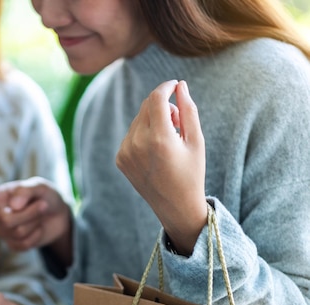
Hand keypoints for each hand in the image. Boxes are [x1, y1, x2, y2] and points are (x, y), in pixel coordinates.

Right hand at [0, 177, 71, 257]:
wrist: (58, 214)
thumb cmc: (45, 195)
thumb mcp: (41, 187)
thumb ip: (26, 191)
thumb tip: (12, 205)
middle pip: (6, 220)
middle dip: (29, 213)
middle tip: (42, 205)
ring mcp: (5, 231)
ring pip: (17, 232)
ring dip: (35, 222)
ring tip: (40, 214)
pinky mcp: (14, 244)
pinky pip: (23, 245)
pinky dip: (36, 236)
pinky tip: (38, 229)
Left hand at [116, 80, 206, 254]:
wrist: (175, 207)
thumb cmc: (192, 173)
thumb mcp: (196, 141)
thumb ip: (188, 110)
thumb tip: (181, 85)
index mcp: (159, 139)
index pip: (156, 98)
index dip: (166, 87)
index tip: (175, 85)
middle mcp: (137, 144)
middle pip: (146, 107)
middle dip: (163, 105)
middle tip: (178, 120)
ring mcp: (125, 153)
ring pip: (138, 120)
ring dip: (153, 120)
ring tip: (169, 137)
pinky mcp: (119, 159)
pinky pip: (130, 135)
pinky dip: (143, 135)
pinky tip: (156, 151)